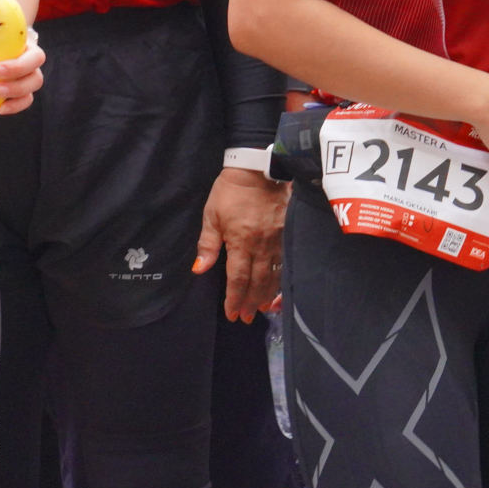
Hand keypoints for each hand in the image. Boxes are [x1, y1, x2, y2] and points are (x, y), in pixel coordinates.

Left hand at [0, 24, 43, 115]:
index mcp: (10, 31)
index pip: (18, 38)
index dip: (12, 56)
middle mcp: (22, 49)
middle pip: (36, 61)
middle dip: (18, 72)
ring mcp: (24, 69)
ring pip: (34, 81)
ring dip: (19, 91)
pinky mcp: (20, 85)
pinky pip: (27, 98)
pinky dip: (18, 105)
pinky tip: (0, 111)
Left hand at [194, 168, 287, 320]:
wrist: (258, 169)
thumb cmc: (230, 191)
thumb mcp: (212, 214)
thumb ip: (208, 244)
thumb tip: (199, 270)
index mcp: (241, 242)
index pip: (238, 278)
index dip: (234, 298)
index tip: (232, 314)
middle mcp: (262, 246)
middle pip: (258, 282)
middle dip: (250, 303)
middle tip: (246, 318)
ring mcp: (278, 241)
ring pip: (275, 276)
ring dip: (267, 295)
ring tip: (262, 310)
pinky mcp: (288, 234)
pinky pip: (287, 264)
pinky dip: (283, 280)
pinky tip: (280, 290)